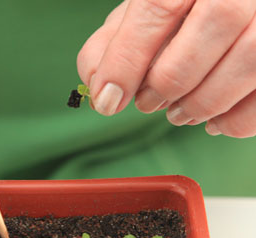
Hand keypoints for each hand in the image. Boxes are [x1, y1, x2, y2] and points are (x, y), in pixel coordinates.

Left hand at [77, 0, 255, 137]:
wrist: (231, 6)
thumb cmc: (181, 12)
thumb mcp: (139, 16)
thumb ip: (111, 46)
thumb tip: (101, 92)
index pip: (158, 7)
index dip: (127, 60)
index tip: (108, 101)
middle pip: (212, 27)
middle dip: (167, 82)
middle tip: (148, 103)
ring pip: (248, 59)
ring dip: (201, 104)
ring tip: (178, 114)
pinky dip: (236, 120)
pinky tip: (213, 121)